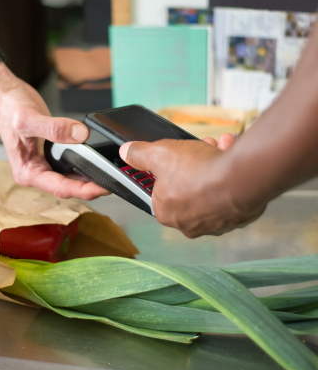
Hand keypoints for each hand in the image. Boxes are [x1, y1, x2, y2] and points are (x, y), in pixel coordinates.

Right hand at [0, 62, 107, 199]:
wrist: (2, 94)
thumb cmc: (6, 108)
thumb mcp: (28, 118)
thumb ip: (54, 128)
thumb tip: (79, 135)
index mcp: (28, 171)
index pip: (61, 188)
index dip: (84, 190)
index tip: (103, 188)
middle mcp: (36, 171)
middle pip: (69, 186)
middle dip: (91, 186)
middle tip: (113, 181)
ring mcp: (44, 163)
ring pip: (71, 176)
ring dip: (89, 176)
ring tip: (109, 174)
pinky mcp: (51, 153)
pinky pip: (71, 162)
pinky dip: (84, 162)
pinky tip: (96, 160)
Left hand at [119, 135, 264, 237]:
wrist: (241, 179)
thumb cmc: (198, 172)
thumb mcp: (159, 154)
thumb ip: (140, 154)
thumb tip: (127, 152)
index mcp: (166, 212)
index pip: (159, 191)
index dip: (166, 169)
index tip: (173, 158)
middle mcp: (189, 223)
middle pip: (187, 186)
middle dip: (193, 163)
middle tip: (198, 147)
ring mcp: (215, 222)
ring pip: (210, 187)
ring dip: (212, 162)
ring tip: (217, 146)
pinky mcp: (236, 217)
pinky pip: (229, 192)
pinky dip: (229, 173)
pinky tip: (230, 156)